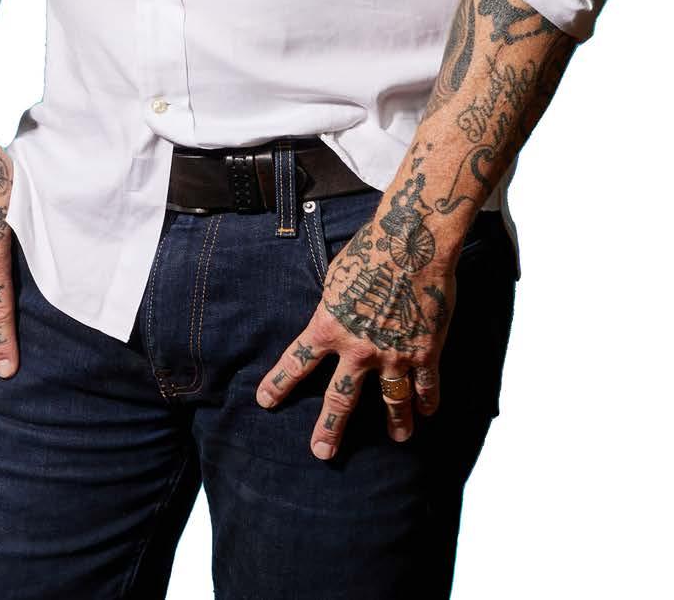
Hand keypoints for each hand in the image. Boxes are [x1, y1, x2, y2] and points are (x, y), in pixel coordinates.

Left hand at [255, 178, 458, 459]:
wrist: (412, 242)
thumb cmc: (370, 249)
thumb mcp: (337, 276)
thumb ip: (334, 304)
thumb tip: (332, 314)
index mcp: (330, 326)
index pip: (297, 361)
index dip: (279, 383)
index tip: (265, 401)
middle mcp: (359, 348)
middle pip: (340, 398)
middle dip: (329, 428)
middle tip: (321, 452)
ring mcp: (393, 354)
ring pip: (392, 401)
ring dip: (396, 422)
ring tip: (399, 438)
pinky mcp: (424, 351)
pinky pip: (427, 385)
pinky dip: (428, 400)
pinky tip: (428, 412)